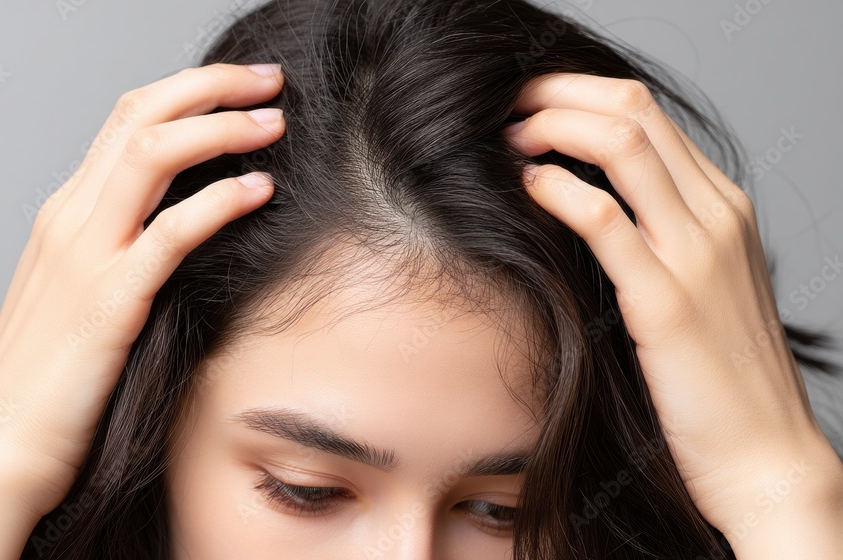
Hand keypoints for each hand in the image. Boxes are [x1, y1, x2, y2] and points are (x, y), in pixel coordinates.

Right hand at [0, 62, 285, 558]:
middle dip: (209, 86)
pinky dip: (219, 201)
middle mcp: (69, 221)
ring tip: (273, 121)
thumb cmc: (48, 382)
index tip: (239, 90)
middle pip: (139, 117)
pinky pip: (170, 233)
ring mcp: (83, 257)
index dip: (185, 92)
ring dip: (220, 127)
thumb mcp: (82, 298)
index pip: (125, 122)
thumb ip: (120, 255)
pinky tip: (259, 189)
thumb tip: (183, 229)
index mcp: (66, 216)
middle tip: (268, 82)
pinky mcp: (106, 302)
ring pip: (151, 154)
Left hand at [504, 73, 842, 555]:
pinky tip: (526, 188)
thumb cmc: (718, 379)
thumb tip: (579, 202)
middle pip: (633, 110)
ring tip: (507, 139)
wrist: (764, 457)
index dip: (579, 95)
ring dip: (552, 127)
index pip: (648, 114)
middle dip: (557, 93)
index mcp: (722, 207)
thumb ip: (654, 239)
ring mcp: (697, 254)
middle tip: (505, 106)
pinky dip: (557, 192)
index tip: (528, 104)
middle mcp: (717, 215)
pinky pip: (605, 220)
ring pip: (623, 145)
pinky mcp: (668, 301)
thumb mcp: (694, 288)